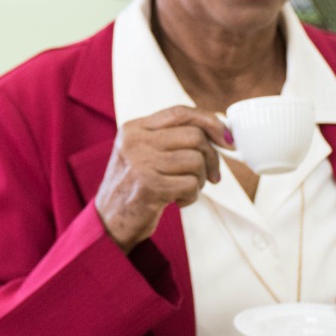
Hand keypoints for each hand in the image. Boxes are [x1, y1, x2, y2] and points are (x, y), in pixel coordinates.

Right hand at [95, 106, 229, 252]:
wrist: (108, 223)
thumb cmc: (134, 188)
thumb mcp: (142, 153)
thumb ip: (170, 138)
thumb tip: (220, 130)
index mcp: (134, 128)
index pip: (180, 112)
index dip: (210, 121)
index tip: (227, 138)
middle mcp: (135, 141)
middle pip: (194, 136)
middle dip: (212, 157)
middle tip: (212, 175)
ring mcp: (140, 163)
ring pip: (196, 161)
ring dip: (201, 180)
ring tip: (188, 189)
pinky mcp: (149, 187)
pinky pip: (191, 185)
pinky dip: (192, 196)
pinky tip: (178, 202)